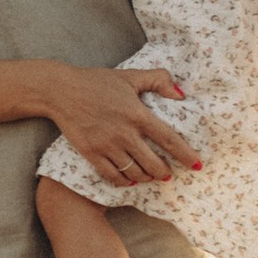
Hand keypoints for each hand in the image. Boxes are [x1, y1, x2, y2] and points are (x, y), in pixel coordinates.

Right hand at [47, 64, 199, 184]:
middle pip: (153, 163)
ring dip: (146, 178)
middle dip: (164, 173)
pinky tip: (129, 179)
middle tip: (168, 174)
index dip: (185, 154)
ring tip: (149, 176)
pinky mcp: (91, 153)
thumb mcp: (130, 76)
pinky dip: (124, 181)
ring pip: (134, 173)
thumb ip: (158, 80)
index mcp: (137, 114)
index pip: (169, 139)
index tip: (196, 164)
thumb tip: (181, 93)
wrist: (61, 91)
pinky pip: (112, 175)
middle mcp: (124, 133)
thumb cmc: (96, 81)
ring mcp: (107, 145)